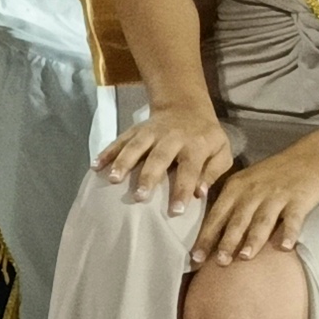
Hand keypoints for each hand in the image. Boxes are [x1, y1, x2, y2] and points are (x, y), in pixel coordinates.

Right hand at [98, 105, 237, 212]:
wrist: (187, 107)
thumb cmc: (206, 137)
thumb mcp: (222, 152)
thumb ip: (213, 172)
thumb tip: (199, 193)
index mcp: (196, 145)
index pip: (190, 170)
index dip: (182, 190)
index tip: (175, 212)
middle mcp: (172, 137)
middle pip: (159, 157)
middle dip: (148, 176)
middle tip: (139, 197)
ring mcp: (151, 132)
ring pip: (136, 146)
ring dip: (123, 162)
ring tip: (112, 180)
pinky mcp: (136, 129)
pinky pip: (120, 140)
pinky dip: (108, 152)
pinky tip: (96, 165)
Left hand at [190, 138, 318, 266]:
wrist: (309, 159)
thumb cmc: (272, 176)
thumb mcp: (244, 182)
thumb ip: (228, 204)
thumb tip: (207, 234)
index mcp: (235, 188)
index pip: (216, 216)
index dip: (206, 237)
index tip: (195, 258)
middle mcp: (253, 192)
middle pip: (237, 220)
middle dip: (226, 242)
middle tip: (218, 262)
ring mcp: (276, 196)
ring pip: (261, 220)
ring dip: (252, 239)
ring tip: (244, 257)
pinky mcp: (298, 200)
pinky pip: (293, 219)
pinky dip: (289, 233)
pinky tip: (285, 247)